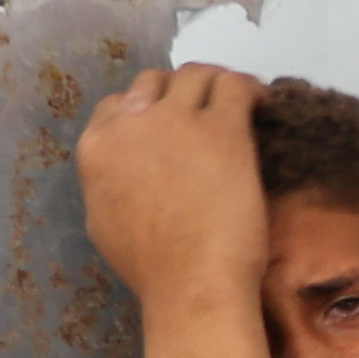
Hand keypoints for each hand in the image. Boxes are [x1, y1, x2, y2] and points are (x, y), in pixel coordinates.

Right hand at [74, 64, 271, 306]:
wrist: (191, 282)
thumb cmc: (150, 268)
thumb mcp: (102, 220)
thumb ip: (107, 181)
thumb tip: (120, 167)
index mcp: (97, 146)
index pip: (118, 104)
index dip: (146, 109)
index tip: (169, 121)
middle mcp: (131, 122)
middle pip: (154, 82)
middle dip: (179, 91)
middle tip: (206, 109)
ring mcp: (175, 120)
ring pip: (195, 75)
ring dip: (214, 83)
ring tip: (237, 101)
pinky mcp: (221, 128)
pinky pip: (235, 84)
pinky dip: (250, 88)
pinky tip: (261, 103)